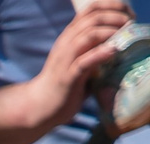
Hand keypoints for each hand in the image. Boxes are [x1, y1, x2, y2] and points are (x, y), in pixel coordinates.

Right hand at [0, 1, 135, 143]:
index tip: (129, 15)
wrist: (41, 105)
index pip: (92, 9)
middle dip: (116, 17)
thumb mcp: (81, 57)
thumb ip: (96, 46)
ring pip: (87, 35)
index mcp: (70, 35)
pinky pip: (83, 62)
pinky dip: (100, 54)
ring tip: (124, 35)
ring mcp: (65, 60)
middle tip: (131, 24)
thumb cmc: (66, 82)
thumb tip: (122, 39)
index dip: (113, 6)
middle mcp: (66, 43)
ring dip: (110, 32)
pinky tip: (113, 51)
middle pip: (93, 18)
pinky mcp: (67, 78)